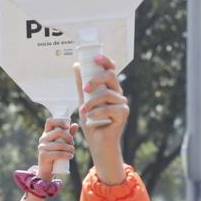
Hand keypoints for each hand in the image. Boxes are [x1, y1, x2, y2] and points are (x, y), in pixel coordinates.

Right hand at [36, 117, 77, 180]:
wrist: (47, 169)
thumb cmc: (55, 154)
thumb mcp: (62, 143)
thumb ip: (68, 134)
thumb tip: (75, 125)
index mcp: (47, 133)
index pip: (50, 121)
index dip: (59, 121)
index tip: (67, 126)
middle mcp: (43, 138)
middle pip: (58, 132)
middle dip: (69, 137)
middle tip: (72, 144)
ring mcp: (42, 147)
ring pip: (60, 144)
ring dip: (70, 148)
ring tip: (72, 152)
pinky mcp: (44, 156)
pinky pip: (57, 153)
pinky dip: (66, 155)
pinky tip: (70, 156)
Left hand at [75, 55, 127, 184]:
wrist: (98, 143)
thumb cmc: (92, 122)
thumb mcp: (83, 100)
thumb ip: (81, 85)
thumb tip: (77, 66)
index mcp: (109, 88)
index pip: (111, 69)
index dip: (105, 61)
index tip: (95, 58)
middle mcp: (117, 93)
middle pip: (111, 76)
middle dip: (96, 80)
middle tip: (84, 89)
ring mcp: (122, 103)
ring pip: (108, 94)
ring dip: (92, 102)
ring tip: (84, 110)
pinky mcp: (123, 114)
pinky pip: (110, 108)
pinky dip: (98, 113)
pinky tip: (91, 118)